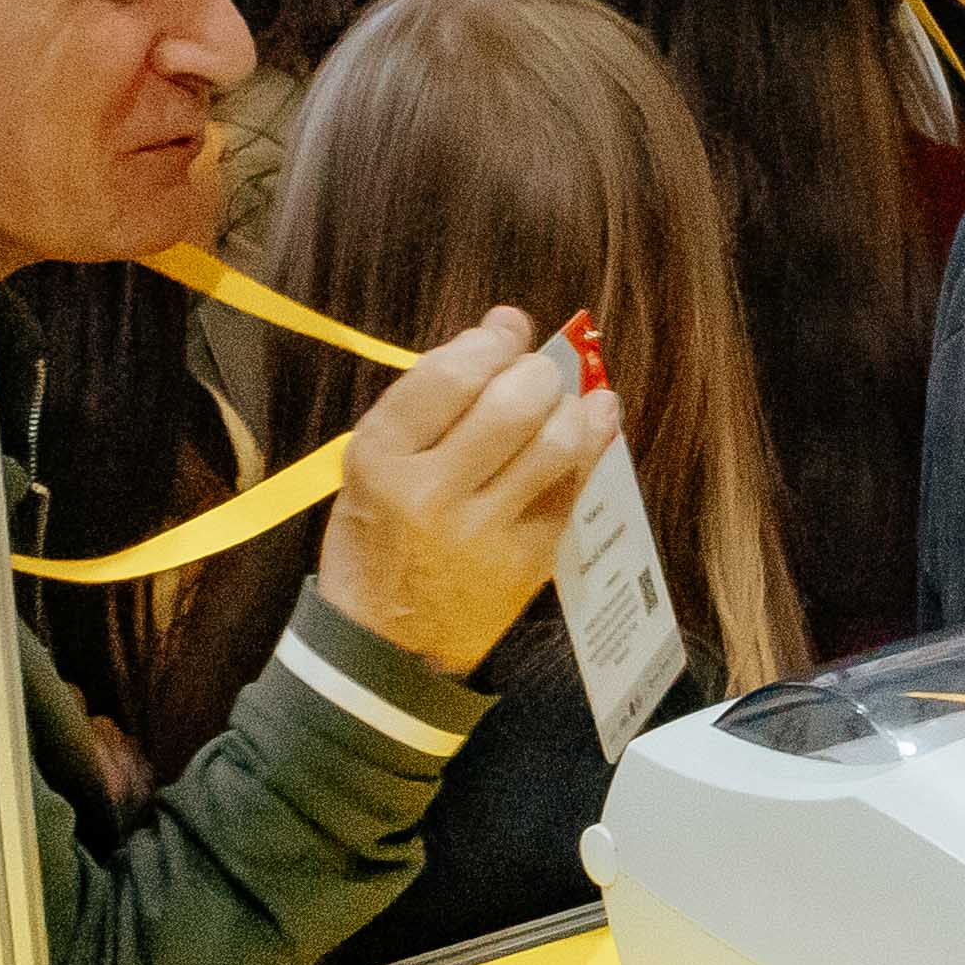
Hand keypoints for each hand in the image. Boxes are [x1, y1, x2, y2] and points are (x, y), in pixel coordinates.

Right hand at [312, 308, 618, 677]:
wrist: (384, 640)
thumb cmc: (377, 536)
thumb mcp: (372, 462)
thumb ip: (430, 396)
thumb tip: (506, 324)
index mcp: (380, 459)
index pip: (449, 375)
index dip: (491, 341)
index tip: (507, 331)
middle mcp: (431, 495)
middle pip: (512, 403)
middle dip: (537, 372)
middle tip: (535, 374)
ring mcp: (484, 533)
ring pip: (556, 442)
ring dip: (571, 407)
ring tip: (561, 404)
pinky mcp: (527, 561)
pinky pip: (574, 486)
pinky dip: (590, 445)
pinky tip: (592, 424)